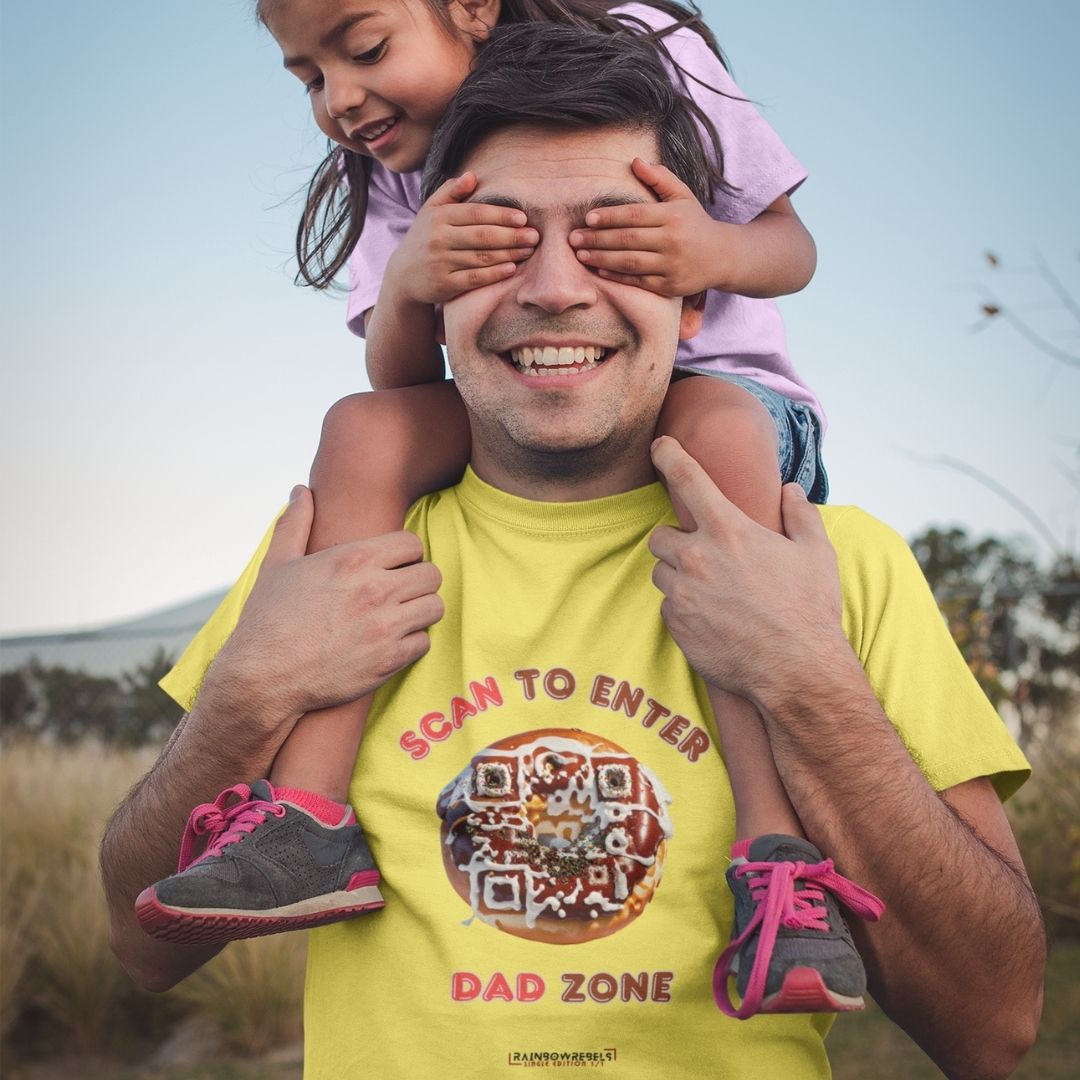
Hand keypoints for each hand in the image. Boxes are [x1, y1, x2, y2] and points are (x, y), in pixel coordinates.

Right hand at [207, 486, 443, 720]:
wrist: (261, 678)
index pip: (412, 543)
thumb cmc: (267, 619)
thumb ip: (295, 523)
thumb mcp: (277, 564)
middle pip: (432, 574)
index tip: (393, 566)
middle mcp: (375, 589)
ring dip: (420, 611)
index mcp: (353, 560)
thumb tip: (300, 491)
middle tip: (401, 592)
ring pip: (435, 607)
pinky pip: (424, 642)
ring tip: (400, 615)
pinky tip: (391, 642)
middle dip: (419, 581)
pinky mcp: (389, 661)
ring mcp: (385, 626)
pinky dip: (412, 643)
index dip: (405, 554)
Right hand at [388, 172, 537, 304]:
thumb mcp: (430, 212)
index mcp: (438, 217)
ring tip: (529, 250)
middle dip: (512, 235)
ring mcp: (441, 263)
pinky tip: (511, 268)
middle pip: (482, 236)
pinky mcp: (444, 285)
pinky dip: (495, 274)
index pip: (475, 213)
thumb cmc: (424, 239)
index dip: (501, 215)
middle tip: (534, 235)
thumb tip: (472, 175)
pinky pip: (475, 278)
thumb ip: (450, 192)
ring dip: (509, 254)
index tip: (523, 218)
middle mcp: (438, 239)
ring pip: (482, 257)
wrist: (403, 276)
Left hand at [569, 158, 725, 295]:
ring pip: (630, 262)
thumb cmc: (695, 222)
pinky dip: (617, 276)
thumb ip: (659, 178)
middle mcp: (672, 241)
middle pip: (628, 239)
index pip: (635, 215)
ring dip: (601, 258)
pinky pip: (638, 281)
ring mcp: (671, 265)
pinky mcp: (669, 286)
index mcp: (673, 216)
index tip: (588, 218)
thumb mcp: (682, 196)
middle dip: (597, 239)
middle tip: (573, 238)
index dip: (610, 217)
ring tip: (580, 255)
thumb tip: (635, 161)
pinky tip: (599, 270)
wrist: (722, 257)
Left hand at [648, 436, 845, 702]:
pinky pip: (669, 608)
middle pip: (660, 536)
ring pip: (662, 573)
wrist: (796, 671)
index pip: (686, 478)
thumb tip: (790, 490)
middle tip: (706, 557)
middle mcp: (696, 557)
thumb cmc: (809, 609)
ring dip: (680, 576)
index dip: (669, 456)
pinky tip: (715, 620)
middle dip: (678, 542)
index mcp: (728, 529)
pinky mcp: (676, 625)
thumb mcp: (816, 553)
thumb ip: (800, 514)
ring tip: (716, 593)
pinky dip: (684, 609)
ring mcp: (682, 593)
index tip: (659, 446)